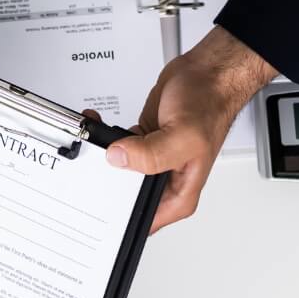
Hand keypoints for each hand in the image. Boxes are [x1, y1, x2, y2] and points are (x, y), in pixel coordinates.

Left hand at [105, 26, 276, 231]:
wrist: (207, 74)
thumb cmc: (210, 104)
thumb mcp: (183, 135)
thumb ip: (150, 154)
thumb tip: (118, 158)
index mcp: (180, 194)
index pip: (145, 222)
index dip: (120, 222)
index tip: (99, 209)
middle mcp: (166, 181)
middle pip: (125, 198)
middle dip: (104, 186)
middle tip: (88, 171)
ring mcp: (152, 161)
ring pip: (117, 173)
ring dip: (101, 160)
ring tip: (91, 144)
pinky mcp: (142, 143)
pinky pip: (116, 149)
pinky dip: (103, 139)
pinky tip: (97, 127)